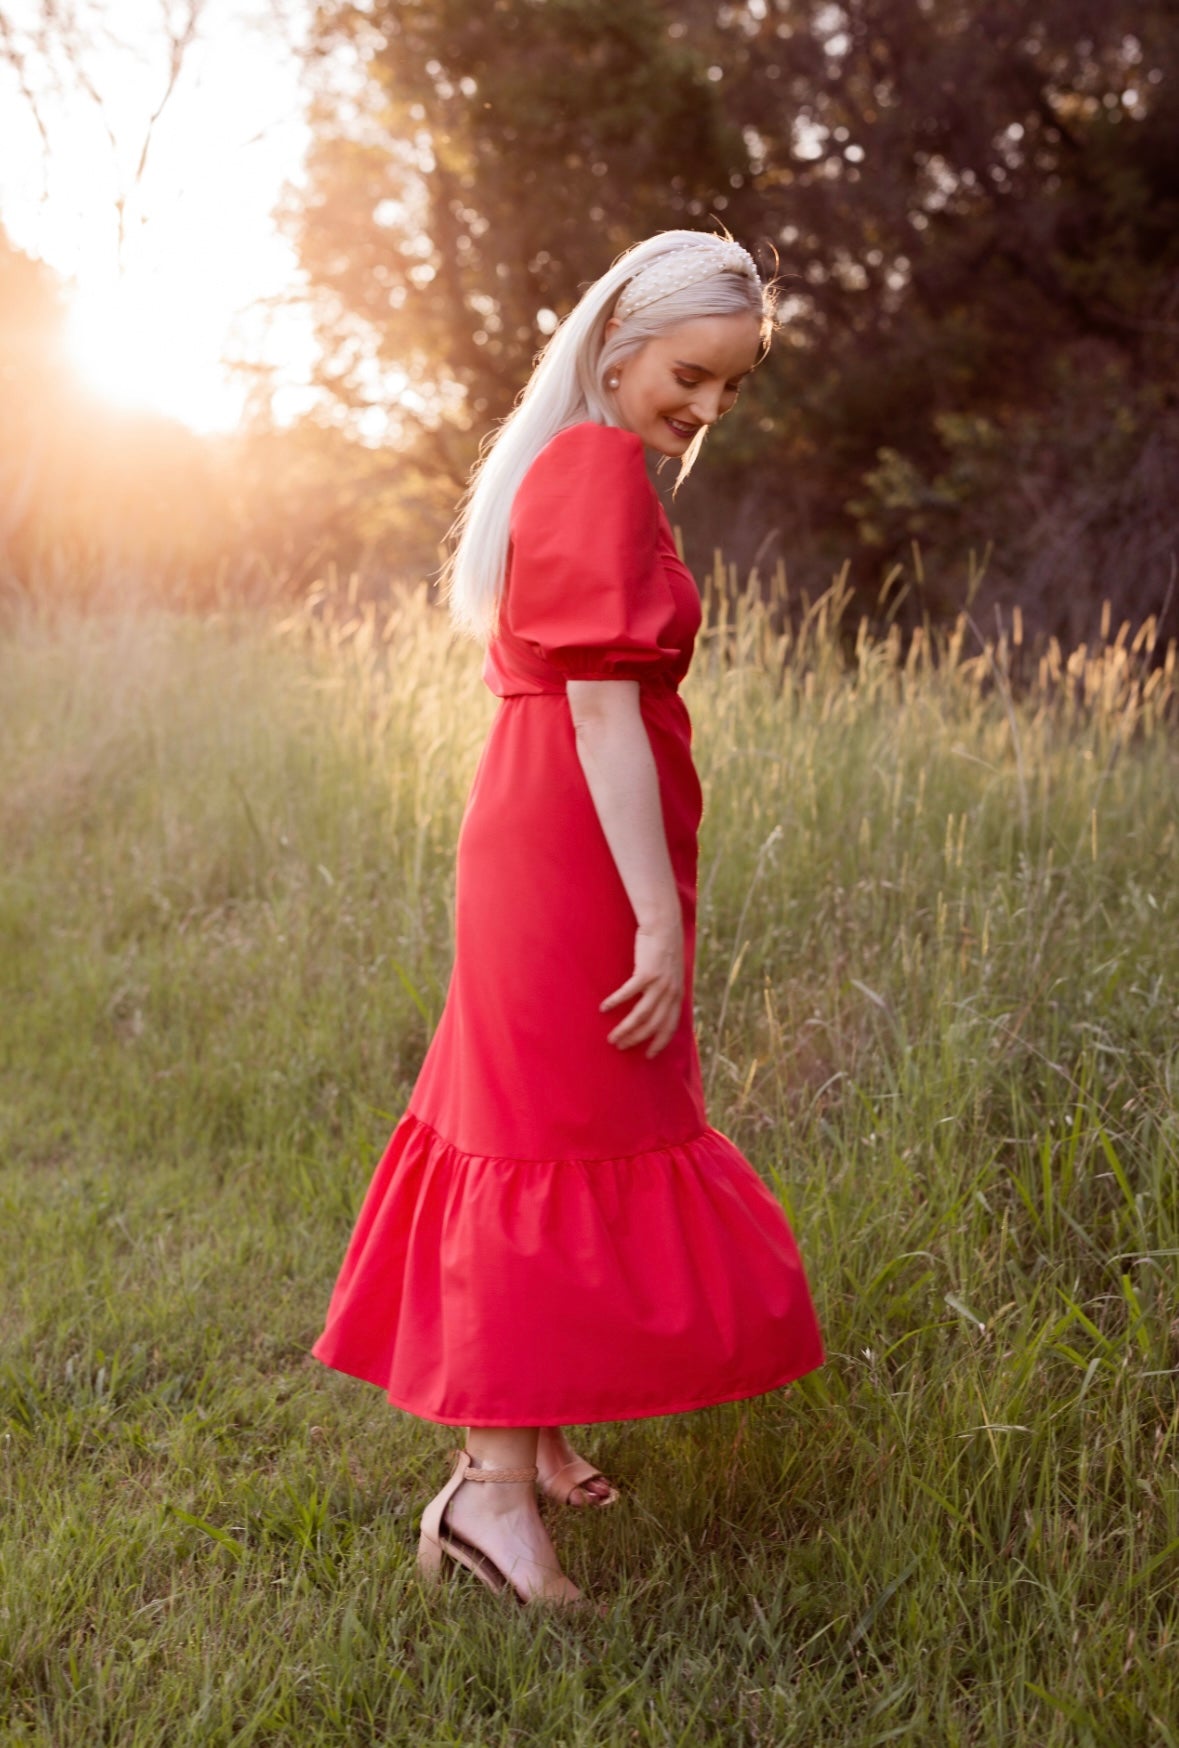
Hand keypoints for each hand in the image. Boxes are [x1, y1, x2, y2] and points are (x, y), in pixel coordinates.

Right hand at [600, 917, 684, 1057]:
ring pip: (640, 1015)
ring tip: (612, 1037)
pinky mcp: (646, 973)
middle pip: (653, 1025)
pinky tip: (604, 1008)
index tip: (649, 1055)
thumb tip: (658, 1006)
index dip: (660, 1042)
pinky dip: (615, 1002)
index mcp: (677, 995)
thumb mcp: (672, 973)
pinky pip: (628, 994)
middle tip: (620, 1046)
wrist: (664, 925)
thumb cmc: (664, 948)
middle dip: (636, 1039)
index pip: (670, 1026)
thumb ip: (667, 990)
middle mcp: (670, 993)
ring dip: (625, 1029)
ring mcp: (659, 984)